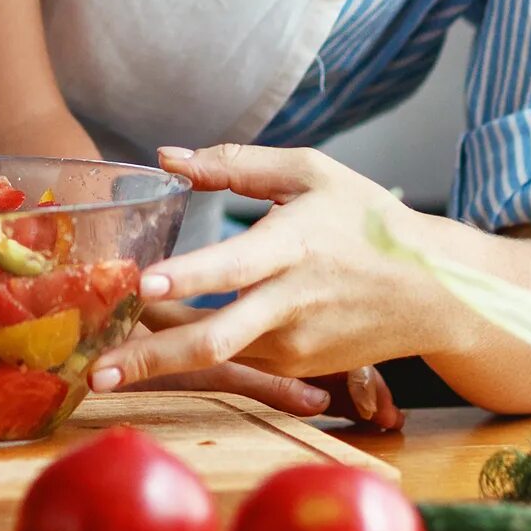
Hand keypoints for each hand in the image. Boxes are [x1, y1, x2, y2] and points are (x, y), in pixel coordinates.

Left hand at [90, 145, 461, 401]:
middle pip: (216, 340)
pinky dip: (196, 358)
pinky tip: (155, 355)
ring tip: (102, 366)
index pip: (234, 267)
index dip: (189, 278)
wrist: (434, 291)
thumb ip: (235, 165)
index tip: (143, 285)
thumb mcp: (310, 173)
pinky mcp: (298, 368)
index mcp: (294, 247)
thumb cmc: (368, 221)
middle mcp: (291, 305)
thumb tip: (166, 156)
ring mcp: (295, 345)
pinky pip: (238, 362)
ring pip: (217, 357)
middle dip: (152, 360)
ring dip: (161, 359)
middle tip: (96, 373)